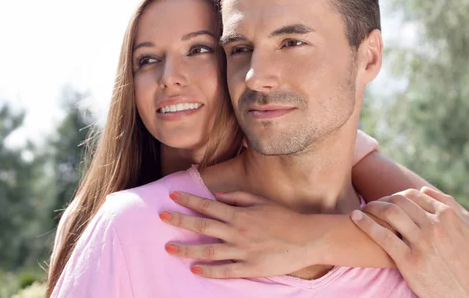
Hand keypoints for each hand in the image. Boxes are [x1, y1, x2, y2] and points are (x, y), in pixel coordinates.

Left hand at [159, 191, 325, 277]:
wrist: (307, 238)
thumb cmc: (284, 218)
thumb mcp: (261, 202)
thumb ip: (238, 198)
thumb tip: (218, 196)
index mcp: (240, 214)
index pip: (208, 206)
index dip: (189, 200)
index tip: (173, 196)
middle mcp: (238, 232)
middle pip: (202, 227)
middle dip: (180, 221)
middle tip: (161, 216)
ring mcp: (243, 252)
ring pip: (209, 251)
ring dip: (187, 250)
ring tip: (168, 248)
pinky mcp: (250, 268)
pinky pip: (225, 271)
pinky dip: (209, 271)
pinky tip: (195, 269)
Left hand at [350, 187, 468, 297]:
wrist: (462, 295)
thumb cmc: (462, 262)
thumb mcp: (465, 231)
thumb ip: (449, 206)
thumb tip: (423, 189)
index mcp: (448, 217)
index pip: (414, 195)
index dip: (396, 195)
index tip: (387, 200)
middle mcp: (435, 227)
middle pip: (399, 201)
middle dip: (382, 199)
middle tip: (372, 204)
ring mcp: (422, 244)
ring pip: (390, 214)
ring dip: (372, 207)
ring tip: (363, 209)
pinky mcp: (409, 261)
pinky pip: (383, 236)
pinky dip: (366, 223)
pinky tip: (355, 218)